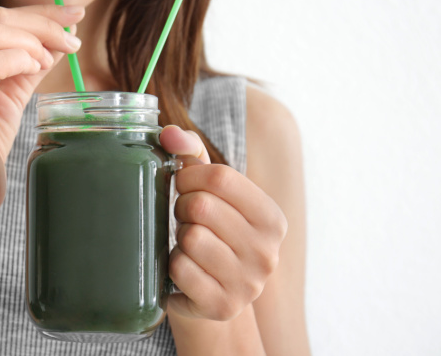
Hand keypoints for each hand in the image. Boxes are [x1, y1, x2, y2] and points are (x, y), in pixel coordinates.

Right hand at [0, 5, 84, 222]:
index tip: (74, 14)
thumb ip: (29, 67)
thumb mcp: (10, 98)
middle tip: (73, 41)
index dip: (39, 12)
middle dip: (43, 23)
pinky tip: (35, 70)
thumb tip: (60, 40)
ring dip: (32, 42)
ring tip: (50, 63)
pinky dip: (19, 59)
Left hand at [159, 125, 287, 320]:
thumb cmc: (208, 230)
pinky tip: (183, 268)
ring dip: (178, 238)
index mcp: (272, 219)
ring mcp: (248, 284)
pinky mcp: (221, 306)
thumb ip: (190, 153)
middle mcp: (268, 253)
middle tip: (184, 219)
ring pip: (190, 239)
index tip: (182, 184)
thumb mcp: (208, 190)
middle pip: (201, 207)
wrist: (209, 292)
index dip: (188, 175)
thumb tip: (168, 133)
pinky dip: (171, 264)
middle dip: (181, 208)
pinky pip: (180, 269)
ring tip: (187, 243)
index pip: (220, 177)